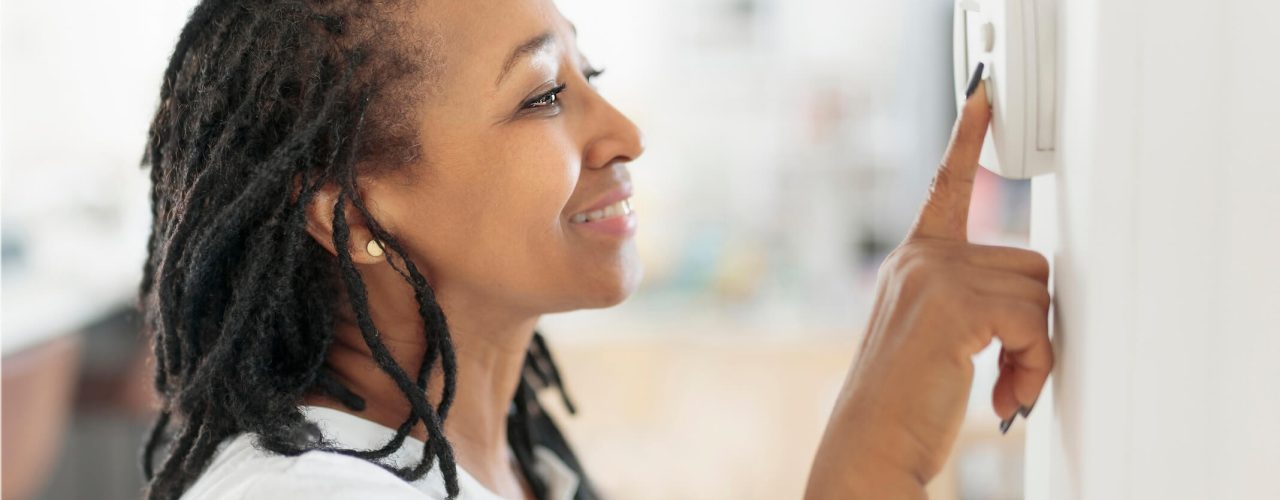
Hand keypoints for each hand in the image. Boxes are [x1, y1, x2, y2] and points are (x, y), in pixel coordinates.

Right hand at [804, 80, 1052, 498]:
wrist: (869, 445)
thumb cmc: (899, 406)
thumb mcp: (932, 337)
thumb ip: (968, 301)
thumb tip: (1033, 300)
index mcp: (913, 262)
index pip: (945, 187)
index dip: (966, 138)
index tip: (982, 95)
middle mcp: (921, 258)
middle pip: (1030, 262)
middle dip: (1035, 324)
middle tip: (1013, 373)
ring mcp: (934, 275)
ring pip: (1038, 294)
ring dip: (1036, 352)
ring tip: (1006, 389)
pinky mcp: (953, 301)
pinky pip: (1034, 322)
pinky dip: (1034, 367)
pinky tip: (1006, 397)